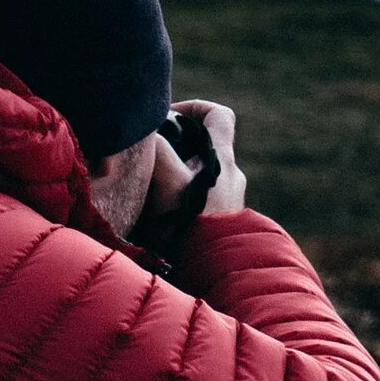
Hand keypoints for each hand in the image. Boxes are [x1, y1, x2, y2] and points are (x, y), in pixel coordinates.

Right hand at [148, 99, 247, 218]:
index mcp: (222, 160)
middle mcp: (230, 177)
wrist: (215, 273)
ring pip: (200, 174)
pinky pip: (200, 197)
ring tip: (149, 188)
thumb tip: (148, 132)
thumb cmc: (191, 225)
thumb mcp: (168, 182)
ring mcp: (229, 201)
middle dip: (177, 145)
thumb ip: (158, 151)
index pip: (219, 116)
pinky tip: (159, 213)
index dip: (195, 107)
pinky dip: (181, 197)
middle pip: (205, 145)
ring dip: (176, 174)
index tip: (170, 118)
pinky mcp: (221, 222)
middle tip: (151, 156)